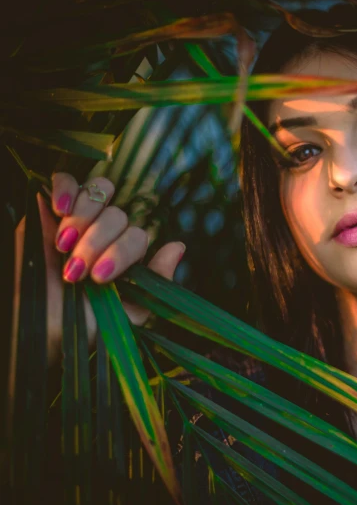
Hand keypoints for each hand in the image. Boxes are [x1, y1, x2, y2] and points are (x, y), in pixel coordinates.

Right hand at [13, 173, 184, 365]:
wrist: (31, 325)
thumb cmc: (78, 324)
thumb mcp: (126, 312)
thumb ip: (154, 280)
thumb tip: (178, 246)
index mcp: (124, 255)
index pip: (137, 235)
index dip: (121, 251)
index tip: (98, 278)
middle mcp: (105, 234)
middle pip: (118, 215)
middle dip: (98, 243)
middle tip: (76, 271)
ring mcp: (77, 218)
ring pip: (98, 194)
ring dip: (83, 219)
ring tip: (63, 245)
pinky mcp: (48, 209)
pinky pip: (66, 180)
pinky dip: (66, 187)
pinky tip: (59, 209)